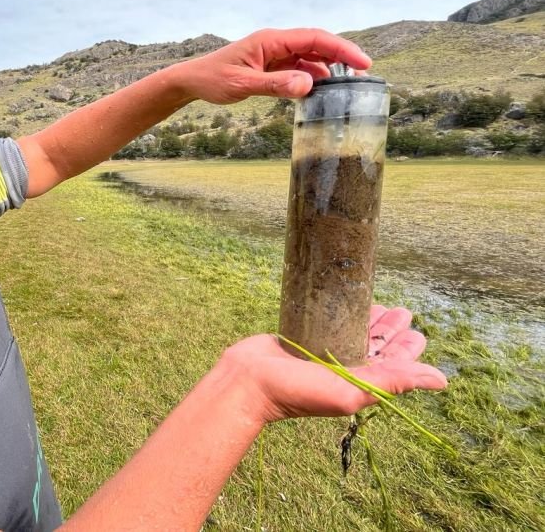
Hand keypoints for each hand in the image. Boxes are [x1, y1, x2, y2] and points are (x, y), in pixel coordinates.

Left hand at [171, 28, 372, 104]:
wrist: (193, 81)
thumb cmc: (213, 79)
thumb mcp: (243, 84)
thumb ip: (274, 85)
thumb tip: (308, 85)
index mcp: (271, 40)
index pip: (314, 38)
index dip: (341, 49)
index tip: (363, 62)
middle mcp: (276, 43)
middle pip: (317, 45)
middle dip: (342, 57)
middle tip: (364, 75)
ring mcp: (275, 54)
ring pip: (310, 57)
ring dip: (329, 69)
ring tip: (347, 87)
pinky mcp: (272, 66)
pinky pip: (299, 69)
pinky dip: (312, 78)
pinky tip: (321, 92)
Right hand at [226, 306, 446, 423]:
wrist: (248, 381)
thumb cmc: (297, 392)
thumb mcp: (350, 389)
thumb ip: (393, 382)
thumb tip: (442, 380)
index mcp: (358, 381)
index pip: (392, 365)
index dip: (408, 350)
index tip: (417, 332)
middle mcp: (343, 367)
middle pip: (375, 346)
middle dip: (392, 331)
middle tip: (405, 312)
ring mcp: (322, 352)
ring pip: (352, 332)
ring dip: (369, 319)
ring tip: (382, 304)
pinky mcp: (303, 337)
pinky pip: (327, 321)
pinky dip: (339, 311)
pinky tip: (345, 300)